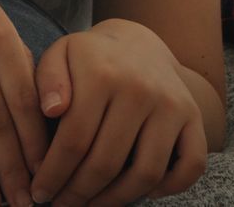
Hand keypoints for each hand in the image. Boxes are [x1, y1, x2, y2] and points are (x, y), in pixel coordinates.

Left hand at [31, 19, 206, 205]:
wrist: (137, 43)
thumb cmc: (89, 58)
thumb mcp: (59, 54)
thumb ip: (47, 80)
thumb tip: (50, 111)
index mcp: (101, 75)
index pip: (74, 139)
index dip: (54, 173)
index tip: (39, 192)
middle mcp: (141, 91)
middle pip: (107, 162)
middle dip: (79, 192)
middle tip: (61, 205)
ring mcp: (172, 106)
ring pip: (146, 172)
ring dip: (116, 198)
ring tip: (91, 205)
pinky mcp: (194, 119)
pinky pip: (191, 165)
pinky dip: (169, 188)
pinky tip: (140, 193)